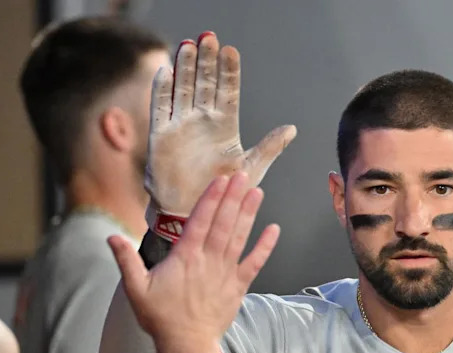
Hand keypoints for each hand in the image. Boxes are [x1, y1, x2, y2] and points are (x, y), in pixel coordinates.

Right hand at [108, 173, 278, 344]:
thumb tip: (111, 236)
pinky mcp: (238, 286)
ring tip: (256, 192)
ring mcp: (226, 273)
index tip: (220, 180)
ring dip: (249, 214)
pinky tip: (274, 230)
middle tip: (242, 175)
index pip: (200, 221)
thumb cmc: (161, 318)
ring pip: (239, 237)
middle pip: (223, 223)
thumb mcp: (136, 289)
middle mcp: (208, 261)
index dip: (211, 199)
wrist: (187, 345)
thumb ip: (125, 261)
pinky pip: (255, 263)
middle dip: (233, 197)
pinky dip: (265, 247)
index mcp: (185, 258)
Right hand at [146, 31, 295, 240]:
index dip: (228, 72)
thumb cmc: (225, 194)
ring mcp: (181, 126)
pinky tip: (165, 70)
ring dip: (184, 67)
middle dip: (206, 61)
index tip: (230, 50)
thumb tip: (292, 128)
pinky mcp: (161, 136)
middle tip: (208, 37)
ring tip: (188, 44)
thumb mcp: (251, 168)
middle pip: (204, 84)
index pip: (227, 92)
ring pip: (182, 89)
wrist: (196, 214)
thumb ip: (269, 147)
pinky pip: (160, 108)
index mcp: (225, 127)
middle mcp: (202, 122)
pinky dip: (162, 89)